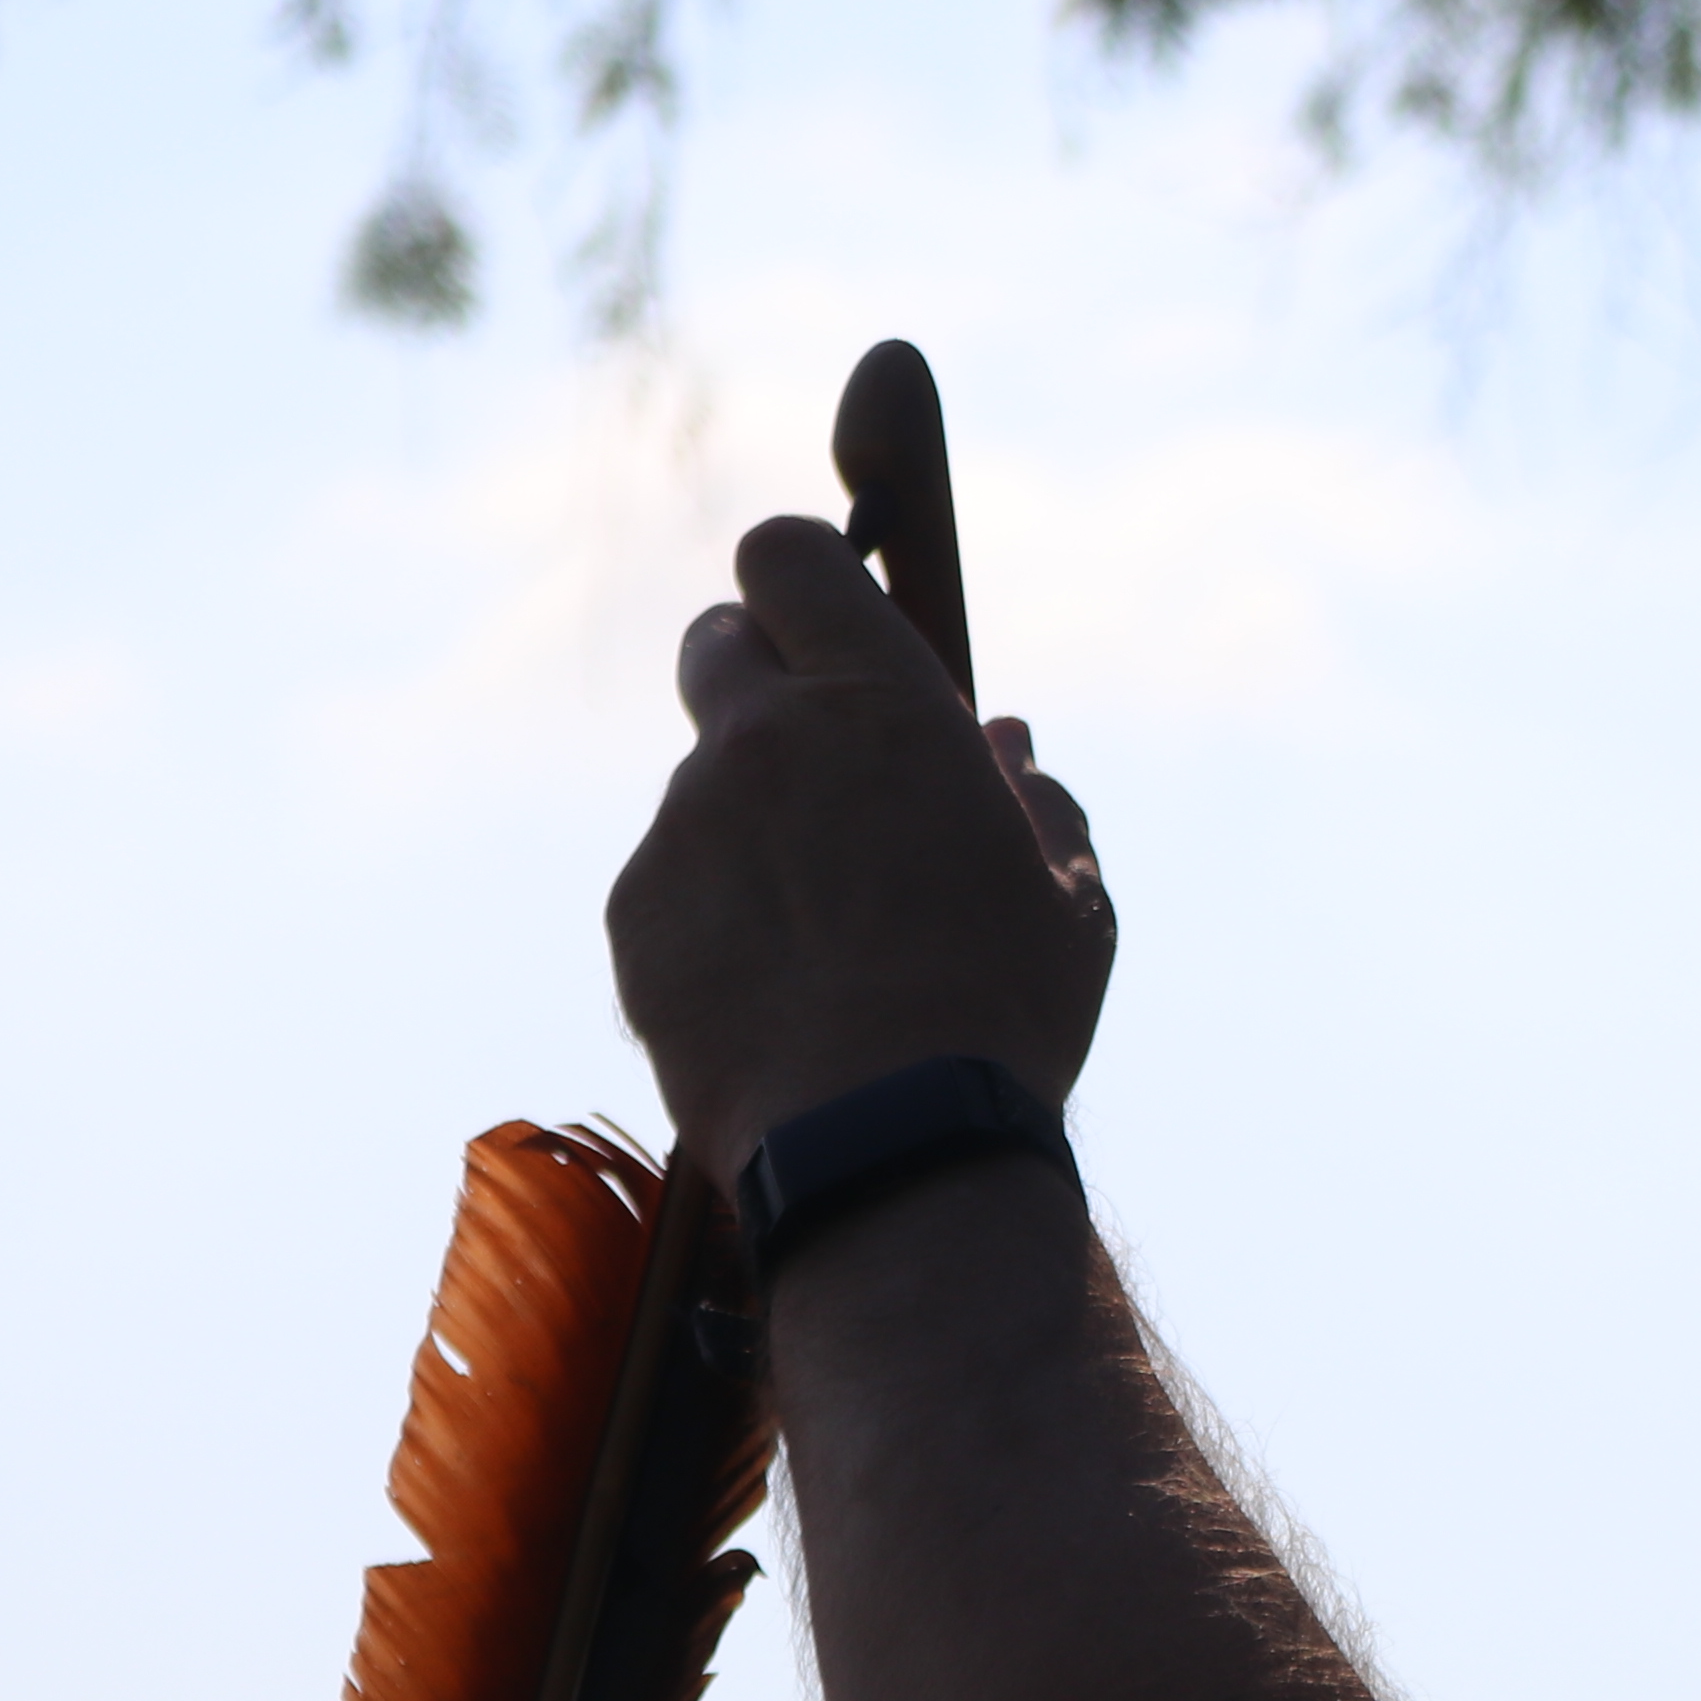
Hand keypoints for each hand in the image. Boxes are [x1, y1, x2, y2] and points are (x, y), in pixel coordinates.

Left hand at [605, 513, 1116, 1176]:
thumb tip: (1001, 743)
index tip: (823, 625)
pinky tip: (773, 996)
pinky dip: (709, 920)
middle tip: (813, 763)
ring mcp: (684, 826)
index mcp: (877, 704)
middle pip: (713, 642)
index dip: (801, 581)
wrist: (888, 1145)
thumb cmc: (999, 1017)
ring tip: (820, 942)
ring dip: (747, 828)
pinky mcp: (633, 914)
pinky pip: (668, 886)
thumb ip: (1031, 798)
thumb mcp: (1067, 899)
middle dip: (755, 680)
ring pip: (700, 787)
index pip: (785, 555)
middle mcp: (762, 739)